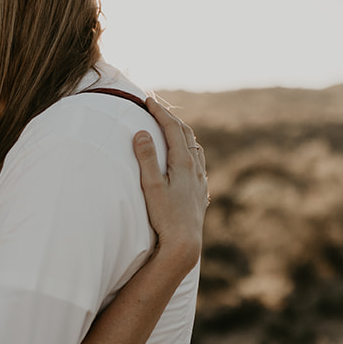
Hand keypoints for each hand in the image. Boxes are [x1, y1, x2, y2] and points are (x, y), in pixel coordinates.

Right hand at [135, 93, 206, 271]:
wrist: (184, 243)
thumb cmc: (165, 216)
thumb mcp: (151, 186)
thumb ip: (146, 158)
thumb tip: (142, 133)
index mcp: (184, 162)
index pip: (172, 129)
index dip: (160, 112)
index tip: (148, 100)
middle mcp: (196, 169)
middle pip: (186, 135)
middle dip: (170, 119)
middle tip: (156, 108)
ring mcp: (200, 181)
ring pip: (196, 149)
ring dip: (183, 135)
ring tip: (172, 130)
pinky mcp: (200, 194)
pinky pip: (199, 165)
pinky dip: (190, 153)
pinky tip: (187, 161)